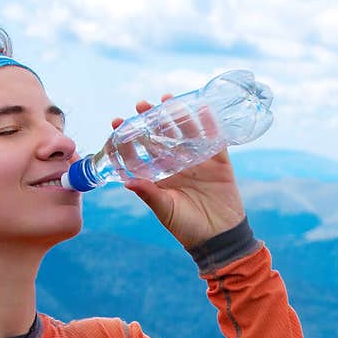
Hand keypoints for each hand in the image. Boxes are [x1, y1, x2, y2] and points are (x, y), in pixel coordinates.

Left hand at [112, 95, 245, 248]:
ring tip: (165, 100)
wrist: (220, 237)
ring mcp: (198, 161)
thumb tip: (127, 181)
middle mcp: (177, 165)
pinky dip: (208, 122)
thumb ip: (149, 194)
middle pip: (163, 137)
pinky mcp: (218, 161)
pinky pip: (213, 138)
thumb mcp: (166, 211)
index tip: (117, 124)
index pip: (143, 152)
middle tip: (140, 106)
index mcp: (161, 177)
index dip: (130, 139)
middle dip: (151, 120)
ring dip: (177, 115)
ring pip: (186, 132)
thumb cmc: (188, 228)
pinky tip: (200, 106)